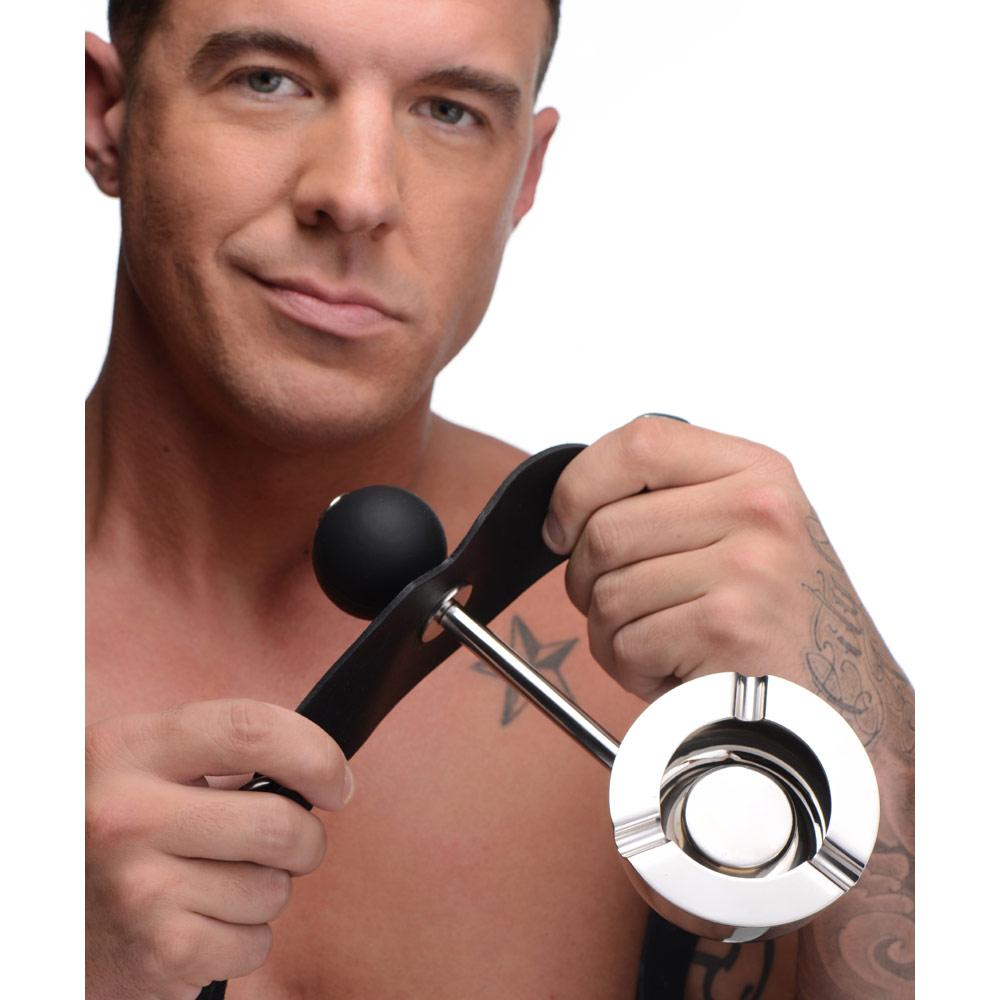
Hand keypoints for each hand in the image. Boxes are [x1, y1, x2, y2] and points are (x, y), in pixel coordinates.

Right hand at [85, 699, 352, 999]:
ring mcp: (139, 889)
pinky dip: (242, 939)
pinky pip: (254, 944)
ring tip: (214, 882)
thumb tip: (317, 773)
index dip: (315, 754)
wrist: (32, 913)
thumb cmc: (107, 829)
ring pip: (273, 890)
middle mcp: (127, 816)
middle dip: (304, 840)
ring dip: (265, 891)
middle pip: (280, 825)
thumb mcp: (138, 766)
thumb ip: (214, 753)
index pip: (251, 730)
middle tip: (284, 842)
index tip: (337, 782)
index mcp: (130, 749)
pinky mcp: (155, 953)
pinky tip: (200, 922)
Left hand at [543, 415, 822, 701]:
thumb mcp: (746, 532)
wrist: (838, 712)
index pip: (638, 442)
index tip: (561, 529)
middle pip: (605, 530)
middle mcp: (759, 509)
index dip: (578, 487)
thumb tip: (573, 502)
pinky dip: (634, 672)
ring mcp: (748, 566)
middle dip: (586, 581)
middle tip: (620, 609)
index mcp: (757, 472)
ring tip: (663, 645)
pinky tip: (679, 673)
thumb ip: (675, 499)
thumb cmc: (776, 623)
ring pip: (606, 593)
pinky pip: (626, 645)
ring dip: (613, 635)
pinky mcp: (729, 627)